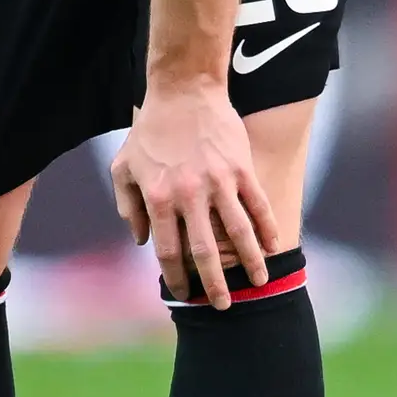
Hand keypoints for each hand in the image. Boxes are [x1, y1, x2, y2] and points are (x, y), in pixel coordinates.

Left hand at [112, 78, 276, 310]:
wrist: (182, 91)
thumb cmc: (149, 131)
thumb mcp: (124, 167)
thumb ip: (128, 207)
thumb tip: (142, 241)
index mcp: (158, 198)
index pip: (169, 251)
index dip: (177, 278)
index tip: (185, 295)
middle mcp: (189, 194)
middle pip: (205, 252)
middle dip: (216, 284)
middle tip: (225, 306)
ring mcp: (218, 181)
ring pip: (239, 232)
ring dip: (250, 262)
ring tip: (259, 283)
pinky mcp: (241, 167)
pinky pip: (257, 204)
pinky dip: (267, 228)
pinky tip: (272, 246)